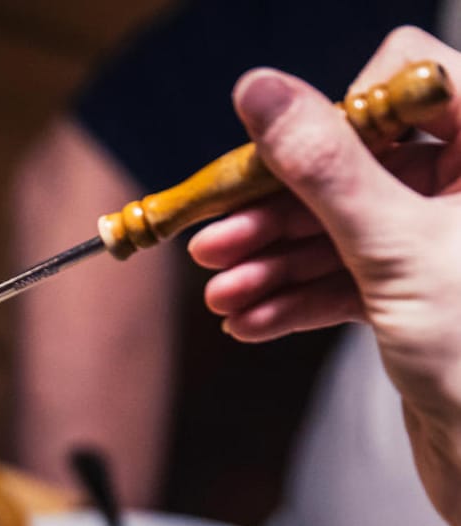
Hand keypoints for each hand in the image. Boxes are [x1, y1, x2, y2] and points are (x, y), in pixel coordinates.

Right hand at [188, 27, 460, 525]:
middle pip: (355, 161)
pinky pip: (346, 278)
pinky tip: (252, 320)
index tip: (276, 154)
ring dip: (273, 262)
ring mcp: (444, 243)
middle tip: (214, 238)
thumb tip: (262, 93)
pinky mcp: (422, 296)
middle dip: (278, 208)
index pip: (408, 80)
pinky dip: (296, 298)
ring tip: (222, 293)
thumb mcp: (396, 249)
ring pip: (341, 227)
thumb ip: (324, 166)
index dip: (339, 113)